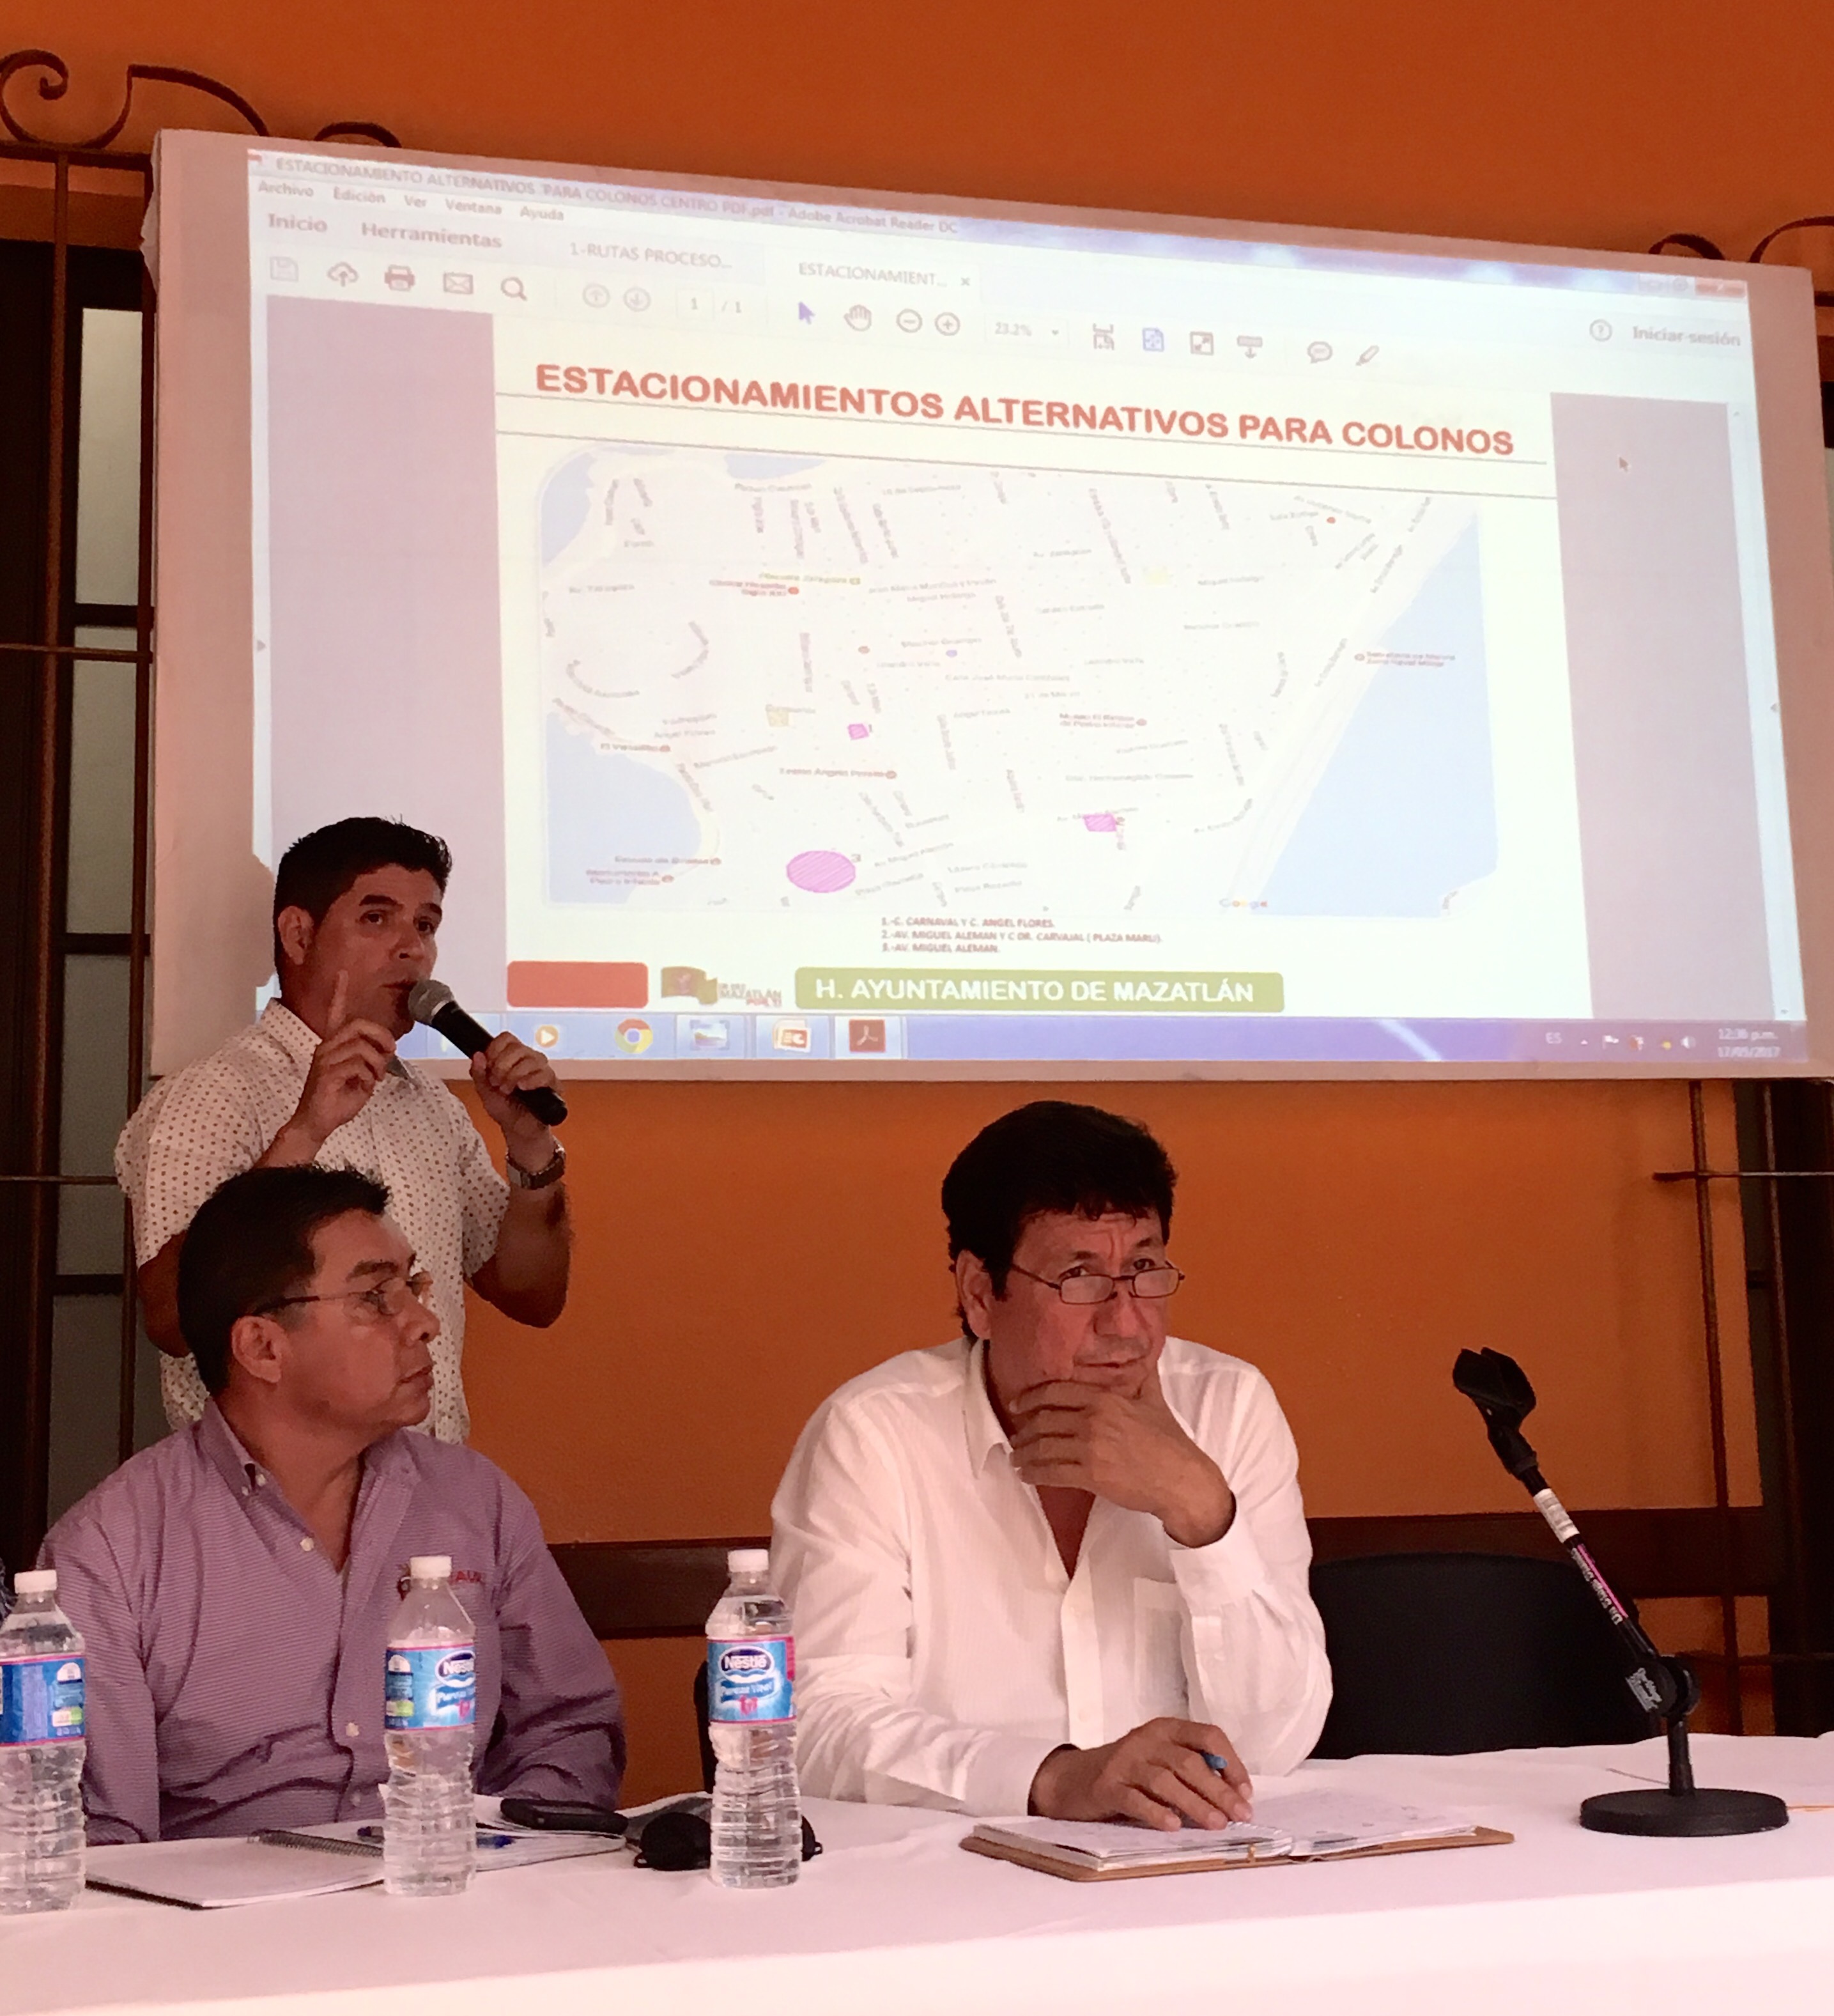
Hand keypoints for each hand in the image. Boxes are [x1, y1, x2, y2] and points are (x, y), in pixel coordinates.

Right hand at [269, 973, 393, 1158]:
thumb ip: (372, 1059)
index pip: (335, 1013)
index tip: (343, 972)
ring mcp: (325, 1059)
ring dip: (377, 1064)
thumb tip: (386, 1050)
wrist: (318, 1122)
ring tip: (375, 1077)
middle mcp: (326, 1047)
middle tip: (390, 1052)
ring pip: (362, 1047)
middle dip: (381, 1036)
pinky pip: (358, 1064)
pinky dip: (369, 1076)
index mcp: (333, 1045)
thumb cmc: (338, 1099)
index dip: (339, 993)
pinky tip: (364, 1085)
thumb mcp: (362, 1076)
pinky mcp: (326, 1073)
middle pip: (358, 1025)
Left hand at [470, 1033, 560, 1168]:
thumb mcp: (485, 1093)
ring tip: (508, 1090)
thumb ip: (479, 1074)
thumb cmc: (505, 1109)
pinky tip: (523, 1087)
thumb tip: (477, 1055)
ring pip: (532, 1059)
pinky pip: (546, 1073)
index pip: (507, 1038)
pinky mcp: (553, 1084)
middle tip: (497, 1083)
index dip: (495, 1048)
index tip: (488, 1064)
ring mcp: (542, 1070)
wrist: (518, 1130)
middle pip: (518, 1047)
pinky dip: (532, 1079)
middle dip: (502, 1065)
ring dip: (515, 1074)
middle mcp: (529, 1060)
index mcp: (512, 1058)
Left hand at [1008, 1362, 1234, 1547]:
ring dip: (1024, 1453)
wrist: (1181, 1478)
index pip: (1056, 1392)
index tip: (1017, 1404)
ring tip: (1016, 1458)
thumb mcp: (1154, 1399)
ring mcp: (1090, 1449)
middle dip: (1024, 1429)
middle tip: (1015, 1436)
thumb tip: (1145, 1351)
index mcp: (1104, 1398)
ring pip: (1043, 1448)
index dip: (1031, 1398)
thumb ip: (1142, 1375)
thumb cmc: (1169, 1440)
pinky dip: (1033, 1473)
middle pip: (1044, 1420)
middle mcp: (1093, 1420)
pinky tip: (1026, 1475)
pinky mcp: (1091, 1476)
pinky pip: (1052, 1473)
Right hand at [1030, 1718, 1252, 1829]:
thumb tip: (1234, 1794)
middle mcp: (1147, 1740)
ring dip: (1194, 1804)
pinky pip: (1135, 1799)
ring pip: (1165, 1781)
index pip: (1207, 1736)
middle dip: (1219, 1790)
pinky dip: (1156, 1813)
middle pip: (1189, 1762)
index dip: (1231, 1762)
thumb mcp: (1161, 1759)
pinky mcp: (1107, 1786)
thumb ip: (1192, 1768)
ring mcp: (1125, 1762)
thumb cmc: (1130, 1772)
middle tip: (1239, 1814)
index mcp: (1166, 1729)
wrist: (1074, 1779)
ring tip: (1215, 1824)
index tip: (1246, 1792)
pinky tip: (1173, 1826)